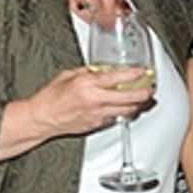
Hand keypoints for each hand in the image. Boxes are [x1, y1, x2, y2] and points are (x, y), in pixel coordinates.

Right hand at [24, 65, 154, 137]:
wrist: (41, 118)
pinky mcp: (98, 124)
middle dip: (145, 92)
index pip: (118, 78)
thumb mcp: (68, 75)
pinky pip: (118, 117)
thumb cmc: (50, 97)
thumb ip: (89, 71)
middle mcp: (95, 100)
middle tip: (151, 87)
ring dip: (140, 104)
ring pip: (128, 110)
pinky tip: (129, 106)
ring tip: (145, 97)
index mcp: (87, 84)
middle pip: (130, 97)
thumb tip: (104, 68)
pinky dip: (126, 111)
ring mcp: (98, 114)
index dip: (135, 74)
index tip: (143, 70)